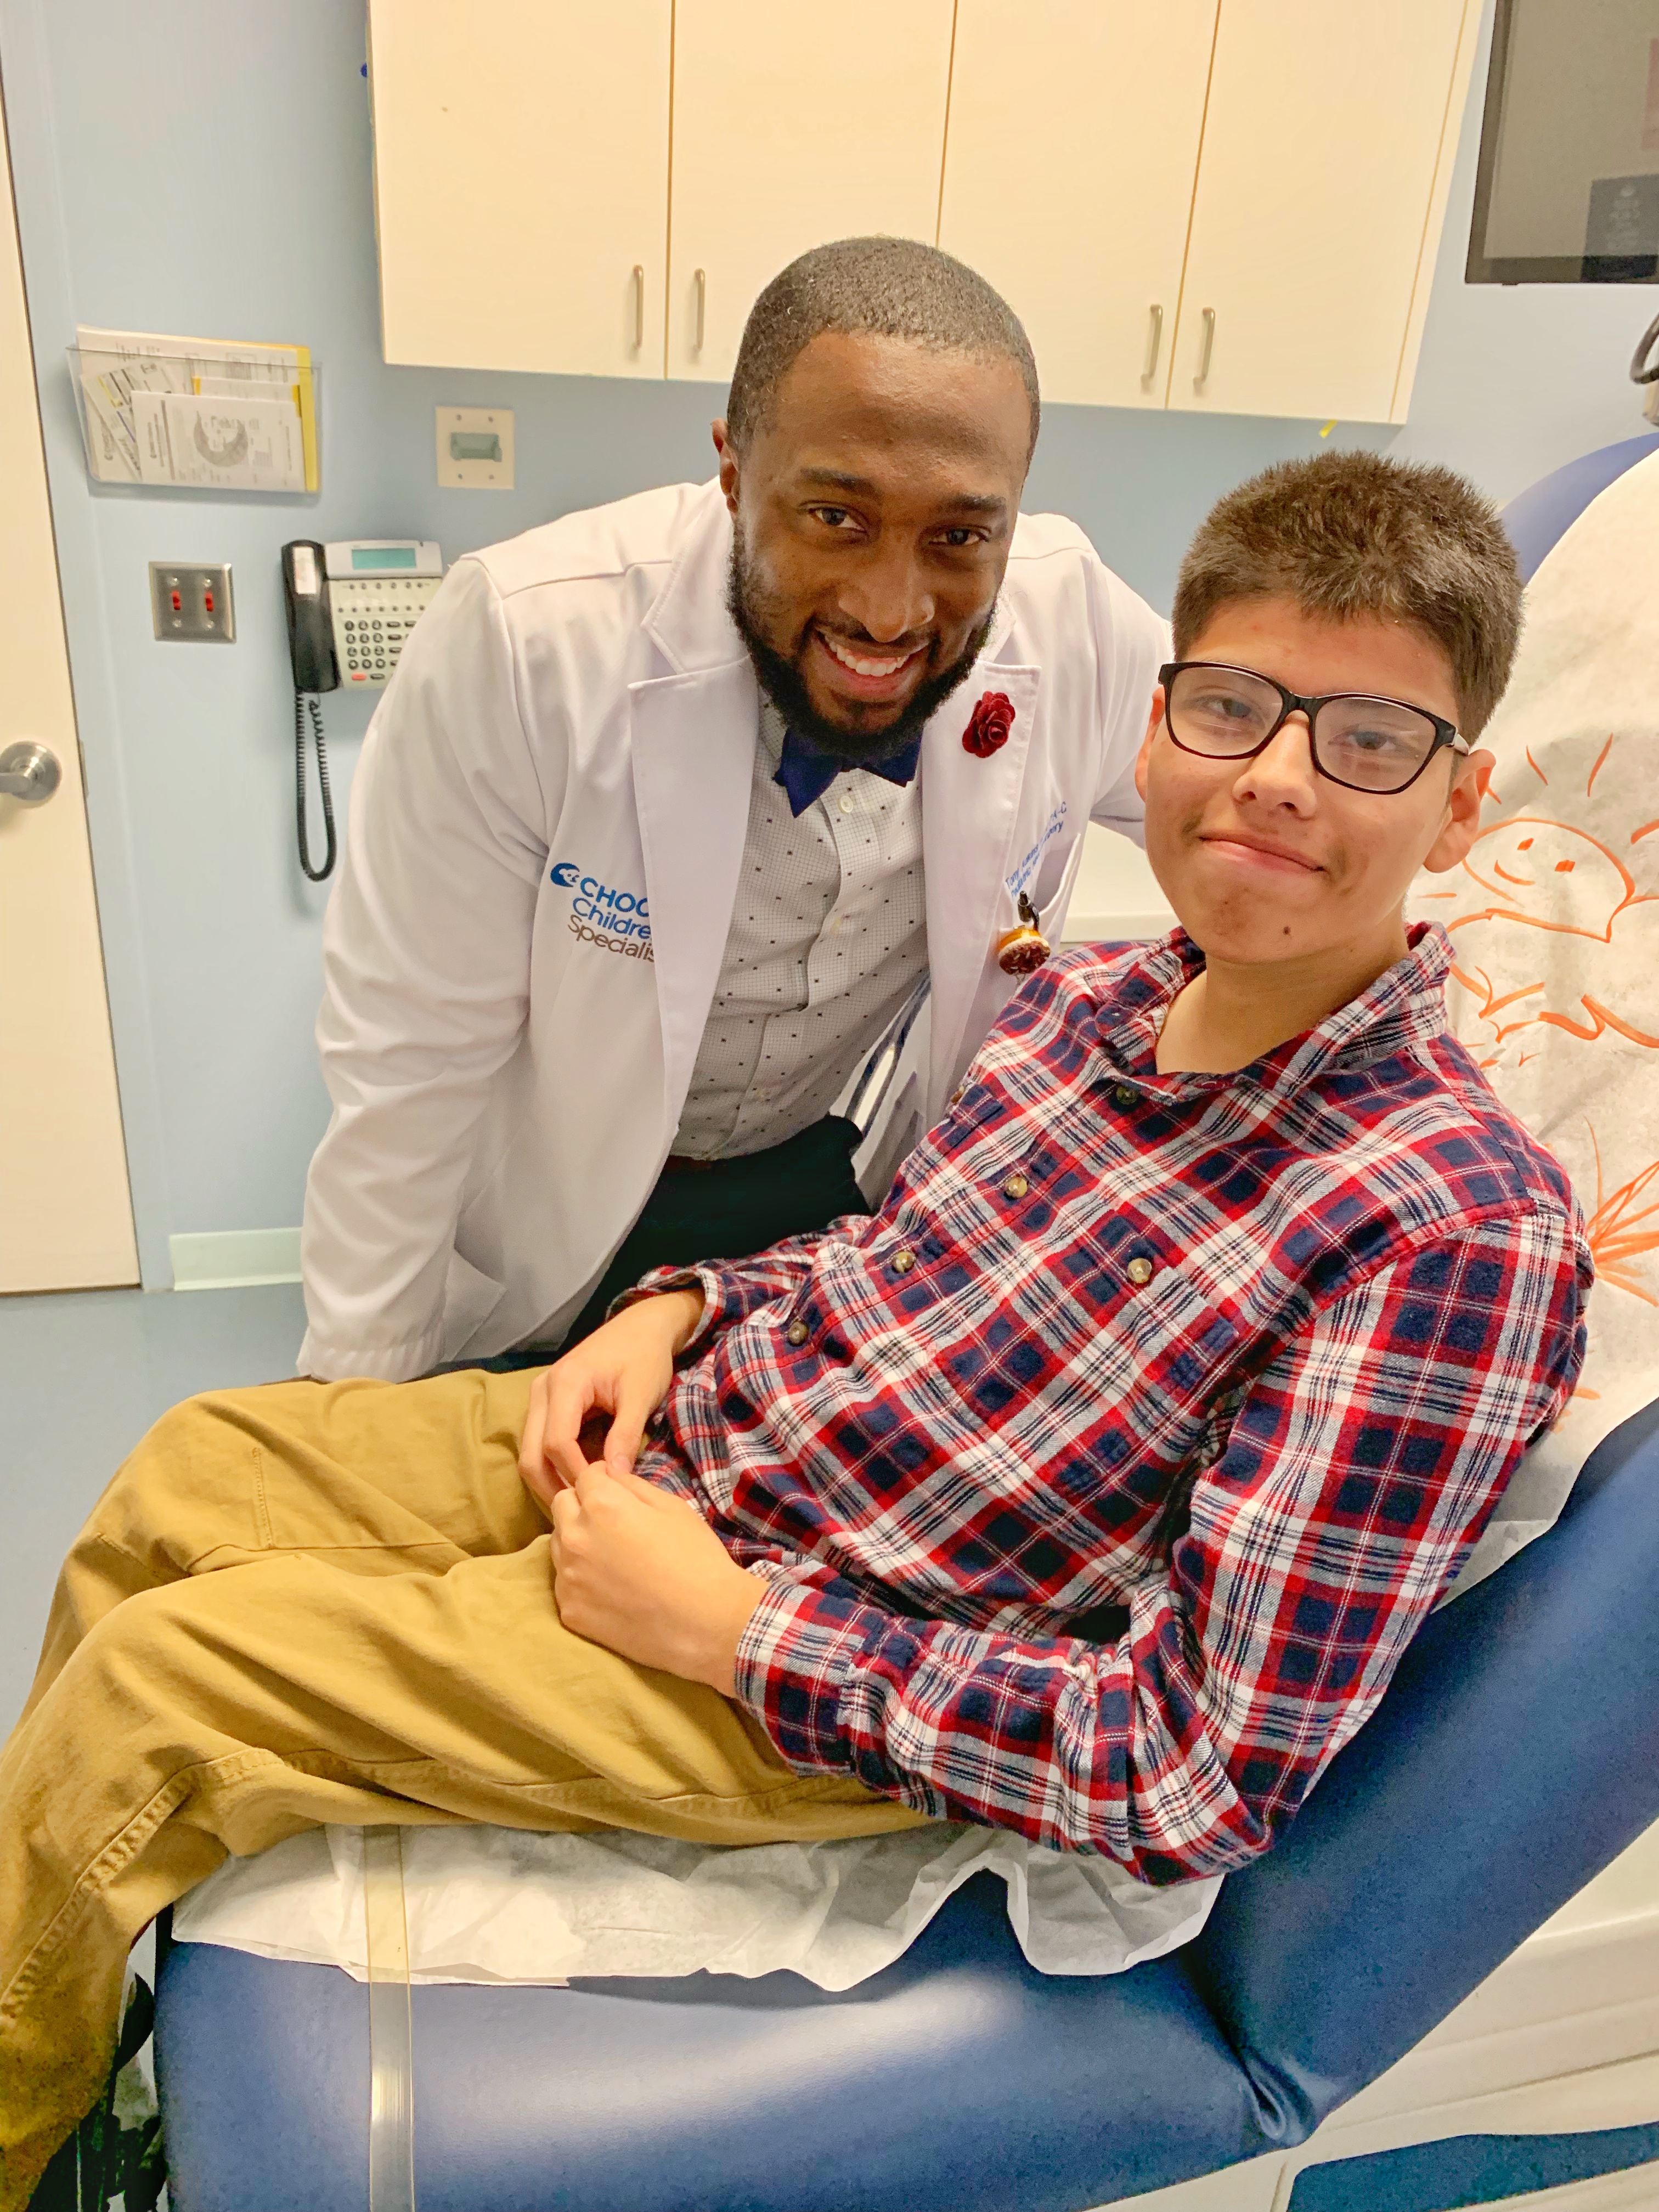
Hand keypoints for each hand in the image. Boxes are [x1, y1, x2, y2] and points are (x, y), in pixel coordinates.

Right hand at [518, 1288, 703, 1511]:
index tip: (601, 1495)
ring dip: (549, 1479)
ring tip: (579, 1503)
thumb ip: (625, 1436)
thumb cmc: (644, 1357)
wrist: (642, 1327)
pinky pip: (538, 1441)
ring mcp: (539, 1396)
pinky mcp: (546, 1403)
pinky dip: (552, 1465)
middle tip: (582, 1511)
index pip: (556, 1443)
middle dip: (552, 1486)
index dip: (575, 1474)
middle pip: (530, 1453)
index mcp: (565, 1383)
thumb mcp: (641, 1395)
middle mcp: (542, 1389)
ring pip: (529, 1451)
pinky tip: (576, 1482)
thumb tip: (614, 1481)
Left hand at [548, 1460, 763, 1692]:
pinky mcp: (569, 1610)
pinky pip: (564, 1583)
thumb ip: (632, 1484)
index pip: (585, 1476)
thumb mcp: (672, 1507)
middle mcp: (575, 1537)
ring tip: (612, 1557)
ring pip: (558, 1543)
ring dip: (578, 1541)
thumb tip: (609, 1473)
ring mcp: (568, 1577)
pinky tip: (611, 1589)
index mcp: (601, 1505)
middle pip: (562, 1505)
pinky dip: (580, 1580)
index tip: (618, 1491)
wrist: (704, 1623)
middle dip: (583, 1505)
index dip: (604, 1479)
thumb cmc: (696, 1558)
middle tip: (614, 1523)